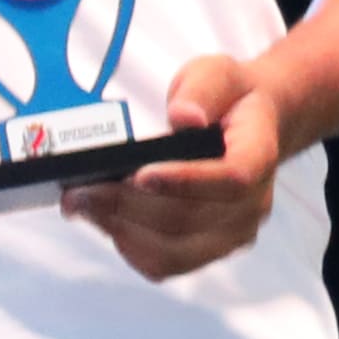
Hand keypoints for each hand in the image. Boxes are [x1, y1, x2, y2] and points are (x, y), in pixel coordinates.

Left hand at [60, 54, 286, 283]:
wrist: (243, 126)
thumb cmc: (226, 99)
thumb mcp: (217, 74)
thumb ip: (202, 90)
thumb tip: (183, 118)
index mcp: (259, 155)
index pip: (232, 178)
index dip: (185, 181)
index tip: (138, 173)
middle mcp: (252, 203)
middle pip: (188, 219)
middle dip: (126, 205)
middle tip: (79, 190)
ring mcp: (232, 233)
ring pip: (172, 252)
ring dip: (119, 229)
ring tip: (81, 204)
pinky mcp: (205, 250)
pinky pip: (163, 265)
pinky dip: (126, 245)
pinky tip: (101, 219)